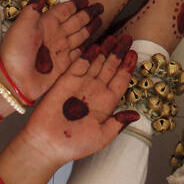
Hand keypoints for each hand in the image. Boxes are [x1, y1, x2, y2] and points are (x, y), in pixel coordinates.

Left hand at [0, 0, 105, 104]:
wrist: (14, 80)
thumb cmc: (15, 52)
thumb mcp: (23, 24)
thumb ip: (34, 7)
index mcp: (45, 24)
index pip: (64, 11)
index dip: (75, 5)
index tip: (85, 0)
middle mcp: (55, 36)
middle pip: (75, 22)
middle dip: (87, 14)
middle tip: (99, 7)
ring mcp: (61, 51)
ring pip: (80, 36)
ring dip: (90, 28)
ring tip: (100, 20)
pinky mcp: (65, 66)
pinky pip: (81, 54)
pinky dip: (90, 48)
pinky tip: (98, 44)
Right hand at [17, 35, 138, 165]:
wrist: (46, 144)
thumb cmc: (74, 145)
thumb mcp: (102, 136)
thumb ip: (118, 123)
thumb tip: (136, 114)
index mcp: (106, 103)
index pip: (121, 80)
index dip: (128, 66)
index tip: (134, 53)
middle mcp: (95, 91)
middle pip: (111, 67)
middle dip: (119, 53)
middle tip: (127, 39)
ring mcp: (81, 84)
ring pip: (97, 63)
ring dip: (106, 50)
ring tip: (115, 38)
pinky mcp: (65, 80)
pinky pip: (79, 64)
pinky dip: (88, 55)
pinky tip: (96, 46)